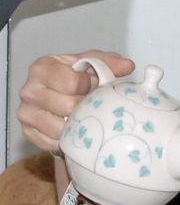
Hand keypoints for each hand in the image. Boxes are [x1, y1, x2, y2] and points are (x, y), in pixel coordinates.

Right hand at [17, 50, 134, 153]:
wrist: (56, 98)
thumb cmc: (72, 79)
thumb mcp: (88, 65)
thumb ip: (107, 62)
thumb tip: (128, 65)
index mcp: (42, 68)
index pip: (72, 82)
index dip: (89, 86)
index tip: (91, 86)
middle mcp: (29, 90)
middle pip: (68, 106)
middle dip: (86, 107)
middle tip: (90, 104)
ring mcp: (26, 113)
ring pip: (61, 128)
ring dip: (79, 125)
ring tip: (83, 117)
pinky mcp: (29, 133)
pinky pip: (55, 142)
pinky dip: (69, 139)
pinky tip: (74, 130)